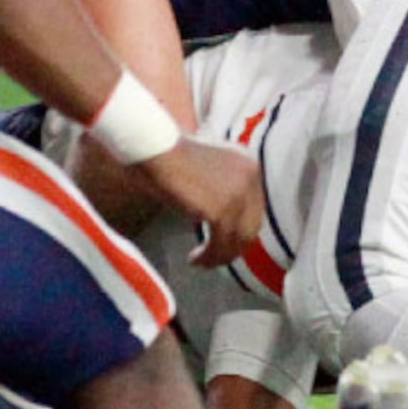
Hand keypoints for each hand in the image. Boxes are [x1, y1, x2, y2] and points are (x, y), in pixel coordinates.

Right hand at [136, 135, 264, 267]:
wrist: (154, 147)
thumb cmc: (168, 155)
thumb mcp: (205, 169)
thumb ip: (220, 189)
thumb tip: (221, 223)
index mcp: (248, 164)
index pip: (254, 207)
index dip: (239, 229)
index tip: (222, 242)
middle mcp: (250, 177)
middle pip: (251, 225)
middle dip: (232, 246)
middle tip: (213, 258)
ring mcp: (239, 193)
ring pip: (238, 239)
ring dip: (219, 256)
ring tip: (201, 261)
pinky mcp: (222, 209)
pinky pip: (221, 244)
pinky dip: (209, 256)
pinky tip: (194, 259)